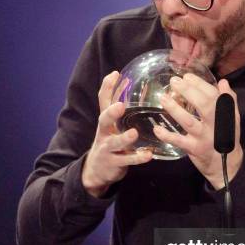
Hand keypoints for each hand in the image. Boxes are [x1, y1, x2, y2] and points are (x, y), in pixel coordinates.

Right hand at [82, 71, 152, 197]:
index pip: (103, 101)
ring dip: (124, 138)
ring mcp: (108, 149)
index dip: (107, 87)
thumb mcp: (110, 125)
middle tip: (120, 106)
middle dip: (111, 113)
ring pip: (115, 143)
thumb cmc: (109, 141)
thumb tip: (127, 82)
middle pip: (103, 120)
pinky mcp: (114, 163)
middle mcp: (104, 133)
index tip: (115, 74)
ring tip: (134, 133)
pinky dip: (137, 158)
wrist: (96, 170)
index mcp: (105, 121)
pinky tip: (148, 155)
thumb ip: (117, 108)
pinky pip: (127, 160)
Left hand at [153, 73, 242, 189]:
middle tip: (174, 81)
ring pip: (189, 122)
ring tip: (163, 98)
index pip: (213, 96)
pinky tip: (157, 128)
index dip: (200, 84)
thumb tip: (222, 82)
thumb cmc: (226, 138)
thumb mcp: (233, 119)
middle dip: (188, 91)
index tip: (187, 76)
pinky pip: (179, 141)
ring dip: (175, 109)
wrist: (226, 165)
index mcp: (225, 115)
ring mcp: (204, 138)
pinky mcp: (195, 149)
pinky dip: (167, 135)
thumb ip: (229, 100)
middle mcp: (216, 125)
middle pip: (203, 105)